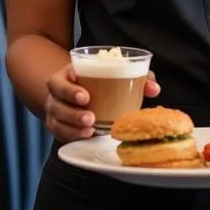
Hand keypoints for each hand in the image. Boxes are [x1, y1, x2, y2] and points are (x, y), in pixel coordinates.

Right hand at [45, 65, 160, 143]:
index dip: (70, 86)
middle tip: (90, 116)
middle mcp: (58, 91)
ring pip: (56, 117)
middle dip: (72, 109)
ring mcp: (55, 109)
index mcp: (69, 74)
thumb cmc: (102, 82)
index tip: (85, 95)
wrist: (77, 94)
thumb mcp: (116, 74)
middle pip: (57, 99)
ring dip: (72, 124)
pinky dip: (71, 134)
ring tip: (90, 128)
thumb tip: (155, 89)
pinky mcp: (57, 125)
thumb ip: (137, 78)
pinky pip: (59, 131)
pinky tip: (86, 135)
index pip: (63, 77)